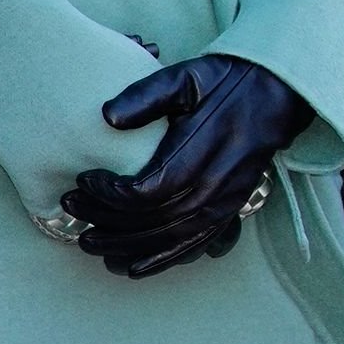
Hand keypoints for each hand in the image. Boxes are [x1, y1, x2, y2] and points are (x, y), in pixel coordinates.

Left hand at [61, 53, 312, 277]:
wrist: (270, 96)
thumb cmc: (221, 83)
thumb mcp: (184, 77)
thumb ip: (145, 95)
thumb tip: (106, 117)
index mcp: (198, 152)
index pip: (146, 190)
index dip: (110, 193)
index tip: (84, 178)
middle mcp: (212, 188)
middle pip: (152, 221)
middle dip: (107, 221)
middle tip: (72, 209)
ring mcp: (222, 206)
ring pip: (168, 242)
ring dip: (126, 248)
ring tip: (90, 243)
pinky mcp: (227, 214)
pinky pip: (192, 248)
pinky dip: (160, 261)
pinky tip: (131, 266)